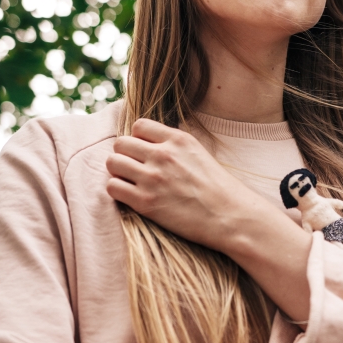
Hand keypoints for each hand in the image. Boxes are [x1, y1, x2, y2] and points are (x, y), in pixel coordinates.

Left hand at [106, 119, 255, 250]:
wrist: (230, 216)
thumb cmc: (218, 188)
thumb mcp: (199, 153)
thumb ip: (174, 145)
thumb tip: (149, 143)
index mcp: (178, 139)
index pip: (139, 125)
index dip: (138, 139)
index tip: (144, 152)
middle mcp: (163, 155)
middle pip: (121, 143)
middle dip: (125, 155)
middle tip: (134, 169)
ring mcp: (153, 178)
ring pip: (113, 162)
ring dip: (118, 172)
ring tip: (131, 182)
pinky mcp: (146, 202)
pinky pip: (113, 187)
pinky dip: (117, 191)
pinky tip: (130, 196)